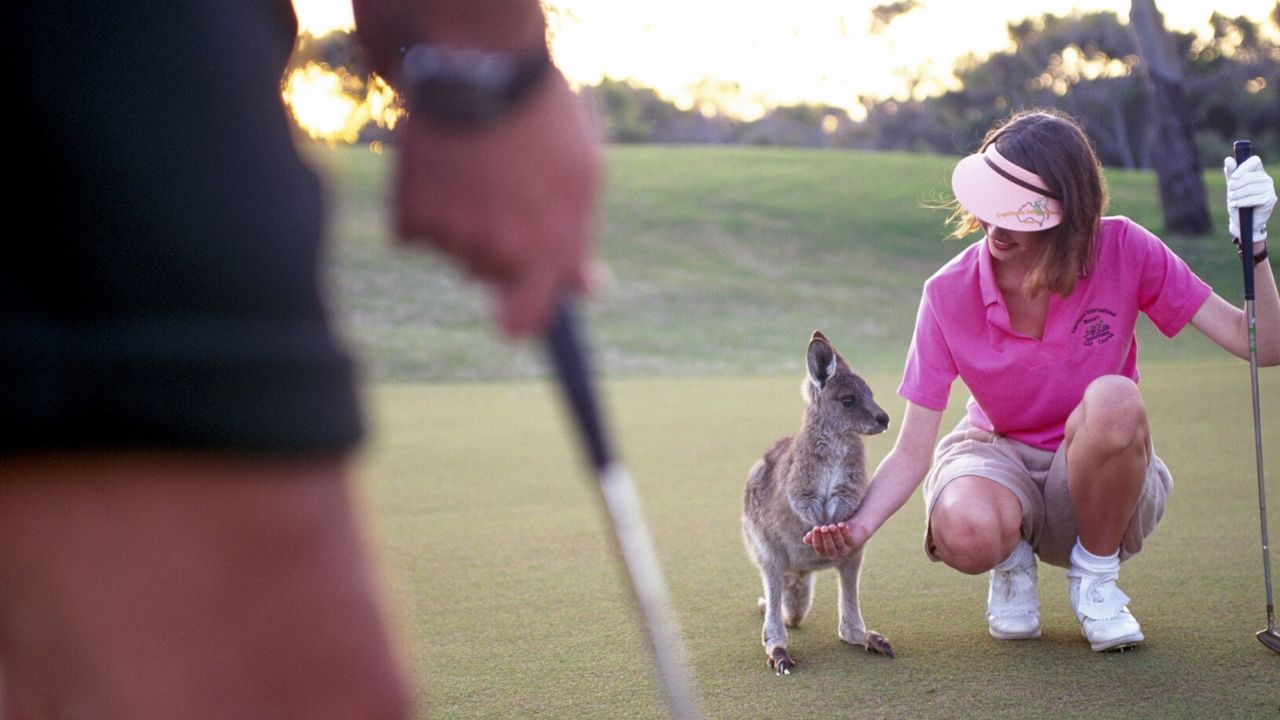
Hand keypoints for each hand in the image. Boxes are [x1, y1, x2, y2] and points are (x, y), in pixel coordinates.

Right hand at [393, 71, 600, 336]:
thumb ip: (579, 241)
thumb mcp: (583, 177)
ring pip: (453, 251)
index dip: (520, 319)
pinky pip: (415, 232)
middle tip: (501, 192)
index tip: (514, 314)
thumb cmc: (544, 120)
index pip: (526, 321)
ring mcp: (453, 238)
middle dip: (494, 246)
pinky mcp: (411, 217)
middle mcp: (500, 254)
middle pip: (487, 276)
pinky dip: (423, 207)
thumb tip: (587, 291)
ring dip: (460, 224)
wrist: (482, 67)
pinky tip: (441, 168)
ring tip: (475, 170)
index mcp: (547, 251)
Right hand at [802, 521, 867, 559]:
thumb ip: (815, 536)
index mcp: (826, 552)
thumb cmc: (835, 530)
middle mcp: (836, 553)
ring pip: (840, 544)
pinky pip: (849, 539)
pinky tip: (840, 525)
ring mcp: (846, 550)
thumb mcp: (824, 532)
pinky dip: (844, 532)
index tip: (816, 528)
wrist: (853, 528)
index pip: (819, 548)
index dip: (817, 539)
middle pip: (830, 548)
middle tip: (823, 527)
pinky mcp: (854, 544)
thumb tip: (805, 539)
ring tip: (832, 526)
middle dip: (826, 538)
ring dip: (835, 535)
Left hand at [1224, 155, 1275, 242]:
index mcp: (1258, 172)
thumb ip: (1231, 173)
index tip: (1233, 178)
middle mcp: (1266, 179)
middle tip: (1230, 194)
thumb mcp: (1232, 186)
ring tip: (1233, 200)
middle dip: (1236, 186)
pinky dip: (1242, 202)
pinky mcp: (1270, 200)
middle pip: (1249, 177)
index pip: (1255, 161)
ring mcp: (1270, 189)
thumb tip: (1228, 159)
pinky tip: (1237, 205)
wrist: (1242, 221)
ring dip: (1238, 195)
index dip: (1243, 167)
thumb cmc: (1238, 201)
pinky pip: (1254, 198)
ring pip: (1251, 188)